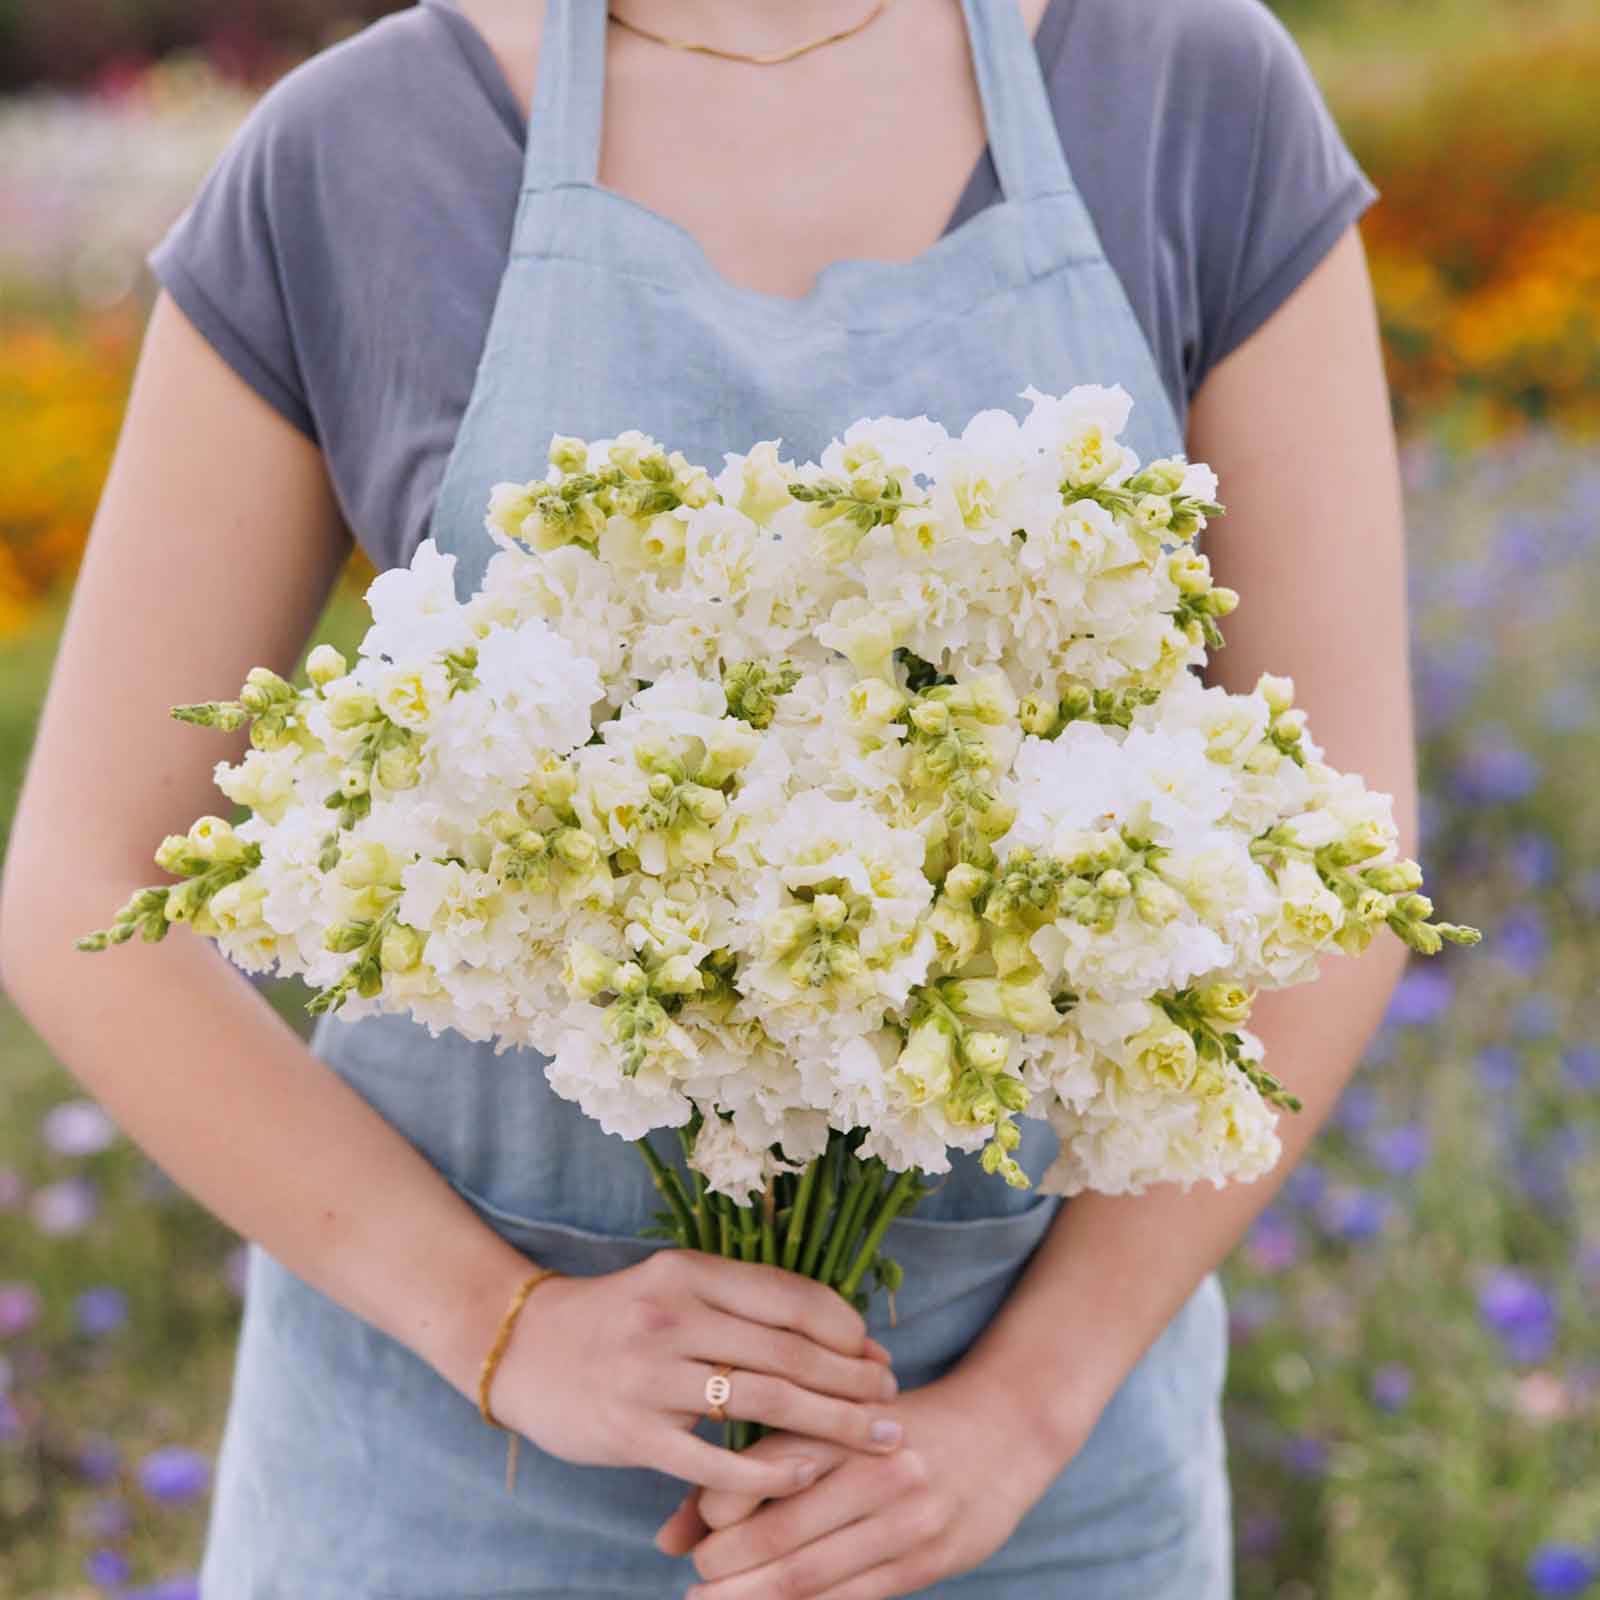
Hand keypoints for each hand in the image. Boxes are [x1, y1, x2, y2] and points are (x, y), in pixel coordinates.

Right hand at [487, 1248, 904, 1497]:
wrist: (521, 1347)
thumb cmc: (618, 1318)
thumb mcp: (676, 1287)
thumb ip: (743, 1304)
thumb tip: (836, 1331)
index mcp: (690, 1271)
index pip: (791, 1297)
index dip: (846, 1329)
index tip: (878, 1355)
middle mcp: (673, 1316)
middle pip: (790, 1351)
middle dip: (854, 1381)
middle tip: (894, 1403)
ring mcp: (650, 1375)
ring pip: (764, 1401)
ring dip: (831, 1424)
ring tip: (875, 1439)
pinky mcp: (633, 1431)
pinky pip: (715, 1458)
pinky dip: (769, 1470)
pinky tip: (805, 1475)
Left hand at [654, 1363, 1086, 1598]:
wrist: (1003, 1427)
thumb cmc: (898, 1425)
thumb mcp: (833, 1425)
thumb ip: (756, 1465)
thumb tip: (666, 1537)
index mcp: (841, 1422)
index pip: (757, 1471)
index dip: (710, 1511)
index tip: (686, 1535)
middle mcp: (871, 1468)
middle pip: (776, 1534)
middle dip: (723, 1570)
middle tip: (693, 1584)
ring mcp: (904, 1520)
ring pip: (808, 1577)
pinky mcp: (927, 1562)